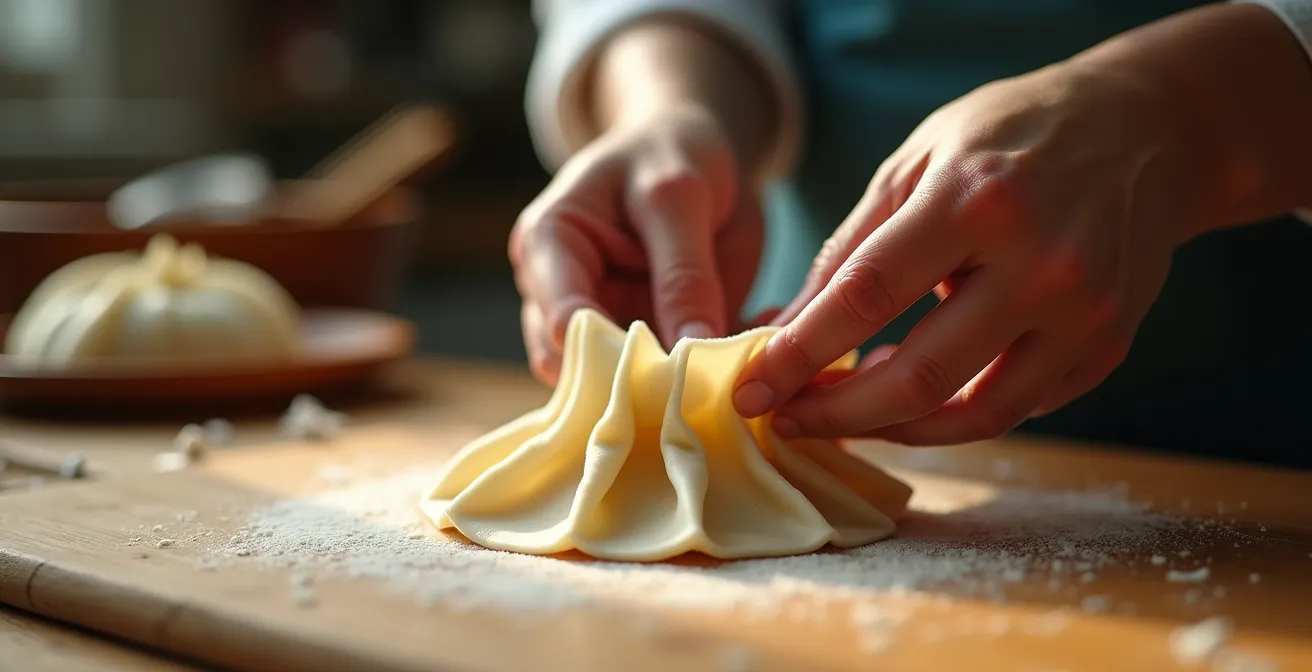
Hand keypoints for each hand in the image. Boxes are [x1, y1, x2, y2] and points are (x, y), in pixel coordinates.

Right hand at [511, 105, 764, 383]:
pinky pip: (671, 379)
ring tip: (739, 367)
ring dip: (680, 389)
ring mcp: (602, 326)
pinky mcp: (643, 345)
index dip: (609, 357)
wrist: (696, 154)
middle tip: (708, 386)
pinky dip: (711, 377)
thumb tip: (689, 353)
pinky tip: (753, 355)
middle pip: (582, 368)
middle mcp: (560, 297)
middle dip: (641, 386)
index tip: (670, 372)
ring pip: (624, 386)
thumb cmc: (672, 153)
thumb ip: (683, 273)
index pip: (562, 322)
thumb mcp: (680, 197)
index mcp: (548, 247)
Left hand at [734, 63, 1190, 444]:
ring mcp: (1084, 312)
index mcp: (975, 199)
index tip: (749, 391)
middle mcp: (1040, 262)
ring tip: (844, 413)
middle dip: (837, 412)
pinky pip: (1017, 407)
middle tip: (786, 419)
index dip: (798, 354)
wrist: (1147, 131)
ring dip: (894, 429)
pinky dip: (954, 414)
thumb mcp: (916, 161)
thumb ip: (852, 247)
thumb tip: (787, 329)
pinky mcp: (1108, 346)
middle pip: (919, 377)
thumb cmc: (1010, 137)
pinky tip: (914, 395)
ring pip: (973, 414)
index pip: (864, 296)